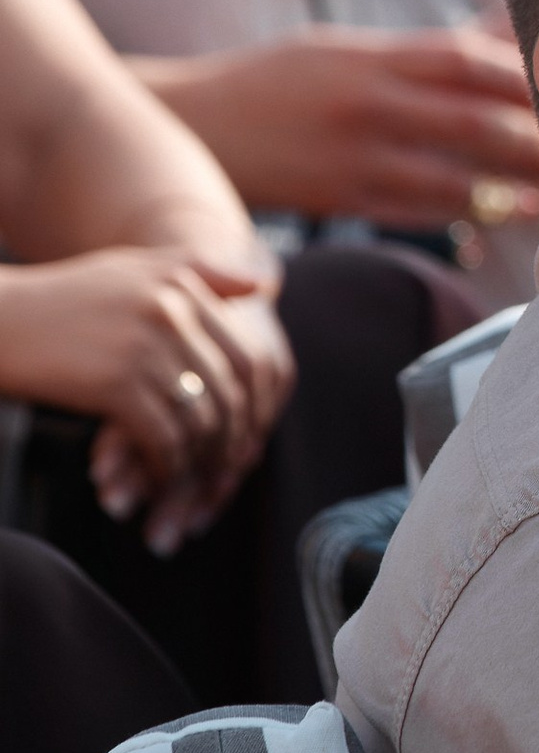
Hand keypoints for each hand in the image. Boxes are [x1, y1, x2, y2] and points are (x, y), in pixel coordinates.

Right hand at [0, 248, 292, 551]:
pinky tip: (164, 481)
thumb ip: (198, 272)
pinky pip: (166, 438)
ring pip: (202, 418)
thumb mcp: (132, 270)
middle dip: (235, 438)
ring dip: (205, 460)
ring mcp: (145, 346)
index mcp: (181, 279)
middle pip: (231, 389)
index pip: (246, 351)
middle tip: (229, 470)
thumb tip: (265, 286)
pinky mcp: (117, 384)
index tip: (249, 430)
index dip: (254, 400)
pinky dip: (170, 467)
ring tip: (200, 482)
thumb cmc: (60, 300)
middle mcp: (172, 308)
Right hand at [138, 22, 538, 226]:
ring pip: (457, 174)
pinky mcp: (345, 199)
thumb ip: (427, 49)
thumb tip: (504, 28)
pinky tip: (512, 212)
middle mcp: (370, 104)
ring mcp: (358, 156)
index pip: (470, 62)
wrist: (196, 127)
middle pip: (478, 121)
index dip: (532, 75)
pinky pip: (420, 208)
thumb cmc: (283, 80)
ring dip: (520, 182)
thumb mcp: (350, 49)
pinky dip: (471, 211)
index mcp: (376, 57)